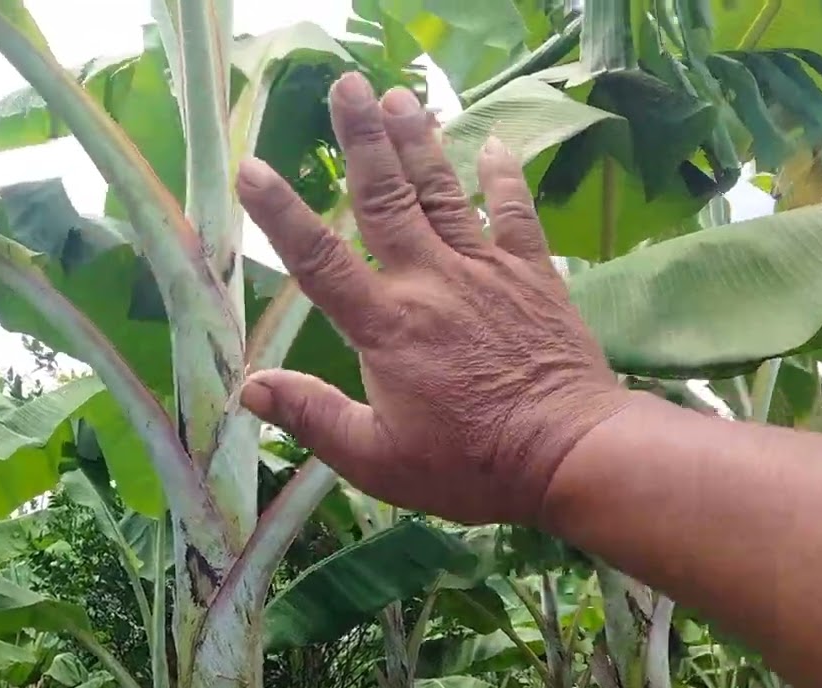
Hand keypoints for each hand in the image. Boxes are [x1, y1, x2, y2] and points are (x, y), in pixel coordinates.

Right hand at [235, 72, 635, 526]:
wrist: (571, 453)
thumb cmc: (469, 466)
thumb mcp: (377, 460)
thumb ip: (313, 417)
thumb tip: (251, 388)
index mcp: (386, 325)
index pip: (319, 259)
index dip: (280, 213)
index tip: (252, 168)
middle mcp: (430, 282)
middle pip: (385, 198)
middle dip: (362, 139)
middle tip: (346, 87)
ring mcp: (485, 271)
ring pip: (442, 193)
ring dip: (419, 142)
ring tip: (400, 97)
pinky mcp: (531, 275)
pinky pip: (513, 215)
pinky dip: (502, 178)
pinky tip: (493, 145)